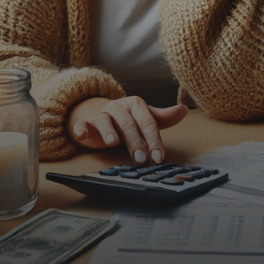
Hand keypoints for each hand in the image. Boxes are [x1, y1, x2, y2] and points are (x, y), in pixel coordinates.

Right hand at [68, 96, 188, 163]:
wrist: (99, 113)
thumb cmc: (127, 118)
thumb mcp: (145, 118)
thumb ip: (163, 117)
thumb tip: (183, 110)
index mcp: (136, 105)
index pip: (148, 122)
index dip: (154, 140)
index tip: (159, 157)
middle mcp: (119, 106)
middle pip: (128, 124)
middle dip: (135, 142)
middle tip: (141, 159)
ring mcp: (101, 113)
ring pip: (106, 121)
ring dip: (109, 132)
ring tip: (113, 144)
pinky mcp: (86, 122)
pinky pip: (82, 125)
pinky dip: (81, 129)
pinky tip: (82, 135)